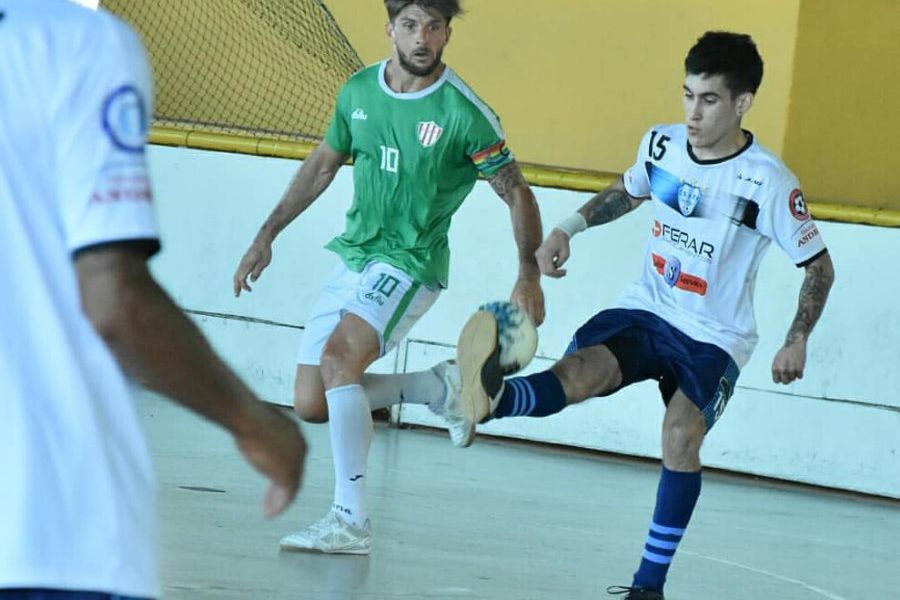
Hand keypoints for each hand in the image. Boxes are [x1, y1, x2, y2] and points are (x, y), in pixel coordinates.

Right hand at [233, 240, 271, 296]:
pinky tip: (243, 281)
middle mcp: (242, 264)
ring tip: (238, 290)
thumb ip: (257, 271)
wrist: (262, 241)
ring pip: (237, 274)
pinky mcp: (245, 261)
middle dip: (236, 287)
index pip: (241, 279)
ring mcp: (243, 262)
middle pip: (236, 277)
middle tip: (236, 296)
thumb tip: (252, 281)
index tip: (250, 290)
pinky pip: (239, 271)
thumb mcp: (264, 263)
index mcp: (246, 265)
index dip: (244, 286)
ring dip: (237, 283)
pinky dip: (239, 278)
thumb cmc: (264, 252)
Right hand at [234, 400, 306, 517]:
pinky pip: (287, 496)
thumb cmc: (250, 417)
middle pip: (295, 473)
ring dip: (280, 500)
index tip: (276, 479)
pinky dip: (278, 506)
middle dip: (283, 487)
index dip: (284, 470)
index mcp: (295, 435)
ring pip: (292, 487)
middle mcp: (299, 449)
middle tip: (274, 498)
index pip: (294, 457)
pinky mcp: (287, 474)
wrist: (250, 420)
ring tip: (271, 510)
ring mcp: (295, 462)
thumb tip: (254, 431)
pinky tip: (271, 513)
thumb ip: (264, 433)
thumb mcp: (260, 424)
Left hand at [510, 275, 544, 326]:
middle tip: (526, 331)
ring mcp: (538, 301)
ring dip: (535, 325)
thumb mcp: (513, 297)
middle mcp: (531, 300)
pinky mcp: (543, 302)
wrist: (529, 279)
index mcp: (522, 298)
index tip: (521, 328)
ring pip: (539, 318)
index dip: (524, 322)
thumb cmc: (518, 290)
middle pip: (533, 317)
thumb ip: (513, 308)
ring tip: (531, 328)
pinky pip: (543, 315)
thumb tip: (510, 320)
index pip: (524, 313)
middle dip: (530, 326)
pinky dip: (540, 321)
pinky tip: (536, 323)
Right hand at [535, 229, 570, 277]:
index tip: (565, 271)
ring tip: (561, 270)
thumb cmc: (563, 243)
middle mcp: (540, 255)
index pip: (549, 270)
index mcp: (546, 253)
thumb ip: (560, 263)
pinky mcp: (538, 255)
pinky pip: (543, 266)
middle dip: (555, 275)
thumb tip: (555, 269)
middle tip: (564, 272)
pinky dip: (550, 268)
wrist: (558, 234)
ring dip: (552, 272)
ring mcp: (538, 255)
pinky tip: (557, 265)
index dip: (557, 274)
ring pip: (543, 270)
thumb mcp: (566, 254)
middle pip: (545, 272)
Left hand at [772, 339, 806, 383]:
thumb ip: (777, 370)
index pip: (776, 381)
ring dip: (794, 374)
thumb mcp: (776, 360)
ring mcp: (790, 370)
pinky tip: (799, 366)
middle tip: (790, 373)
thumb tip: (779, 380)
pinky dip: (800, 373)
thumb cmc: (785, 352)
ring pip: (793, 379)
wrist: (794, 344)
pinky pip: (800, 377)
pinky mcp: (799, 369)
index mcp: (775, 368)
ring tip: (794, 366)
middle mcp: (782, 370)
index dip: (780, 379)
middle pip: (785, 382)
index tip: (783, 376)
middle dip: (788, 379)